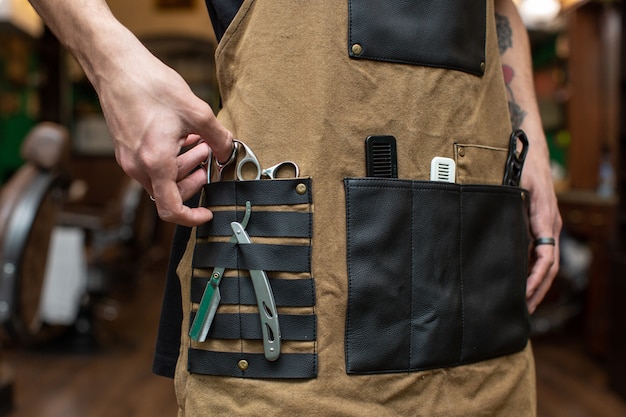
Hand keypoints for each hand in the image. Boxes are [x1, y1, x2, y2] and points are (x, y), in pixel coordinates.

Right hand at [93, 39, 232, 225]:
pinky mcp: (125, 148)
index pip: (171, 209)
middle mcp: (137, 166)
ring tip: (198, 140)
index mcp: (155, 163)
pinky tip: (181, 135)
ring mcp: (128, 159)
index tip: (207, 212)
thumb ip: (218, 137)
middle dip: (194, 178)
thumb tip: (227, 152)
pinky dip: (170, 157)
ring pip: (162, 178)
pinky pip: (151, 165)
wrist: (115, 66)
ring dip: (184, 165)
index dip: (191, 218)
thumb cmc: (150, 86)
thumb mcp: (196, 111)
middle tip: (208, 155)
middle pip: (170, 192)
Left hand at [522, 147, 561, 312]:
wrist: (531, 149)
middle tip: (522, 311)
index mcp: (544, 220)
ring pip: (546, 262)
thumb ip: (512, 209)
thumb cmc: (523, 165)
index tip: (524, 295)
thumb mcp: (515, 185)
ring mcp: (547, 226)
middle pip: (549, 266)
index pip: (545, 258)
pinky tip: (522, 280)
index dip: (535, 280)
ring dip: (537, 284)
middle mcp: (549, 226)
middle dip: (537, 290)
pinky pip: (541, 252)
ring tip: (523, 303)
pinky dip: (534, 270)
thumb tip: (506, 236)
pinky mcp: (541, 224)